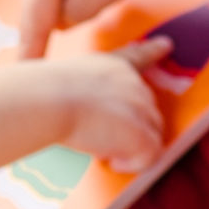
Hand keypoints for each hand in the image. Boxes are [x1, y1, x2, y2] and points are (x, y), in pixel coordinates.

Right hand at [39, 44, 167, 172]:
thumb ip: (83, 90)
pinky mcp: (141, 134)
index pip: (138, 57)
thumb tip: (83, 111)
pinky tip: (111, 161)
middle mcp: (133, 83)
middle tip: (99, 137)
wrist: (48, 100)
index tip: (165, 45)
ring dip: (131, 146)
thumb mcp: (66, 80)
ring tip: (101, 149)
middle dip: (131, 127)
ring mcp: (141, 107)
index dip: (153, 51)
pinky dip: (132, 164)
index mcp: (113, 66)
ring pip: (152, 134)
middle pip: (148, 110)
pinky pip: (150, 156)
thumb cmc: (43, 94)